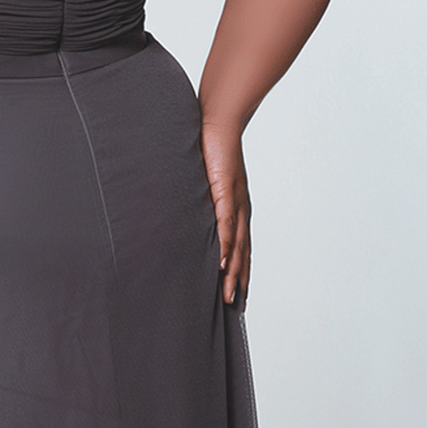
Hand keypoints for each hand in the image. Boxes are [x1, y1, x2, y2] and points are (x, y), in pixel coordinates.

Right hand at [200, 118, 250, 307]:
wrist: (217, 121)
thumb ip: (200, 201)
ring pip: (237, 244)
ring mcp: (235, 201)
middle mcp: (240, 209)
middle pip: (243, 252)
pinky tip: (224, 261)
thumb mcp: (204, 182)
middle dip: (239, 280)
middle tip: (235, 306)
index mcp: (236, 209)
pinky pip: (226, 222)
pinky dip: (226, 243)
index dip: (241, 271)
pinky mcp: (225, 189)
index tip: (238, 295)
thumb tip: (183, 214)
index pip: (241, 247)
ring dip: (233, 270)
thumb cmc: (210, 149)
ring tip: (228, 293)